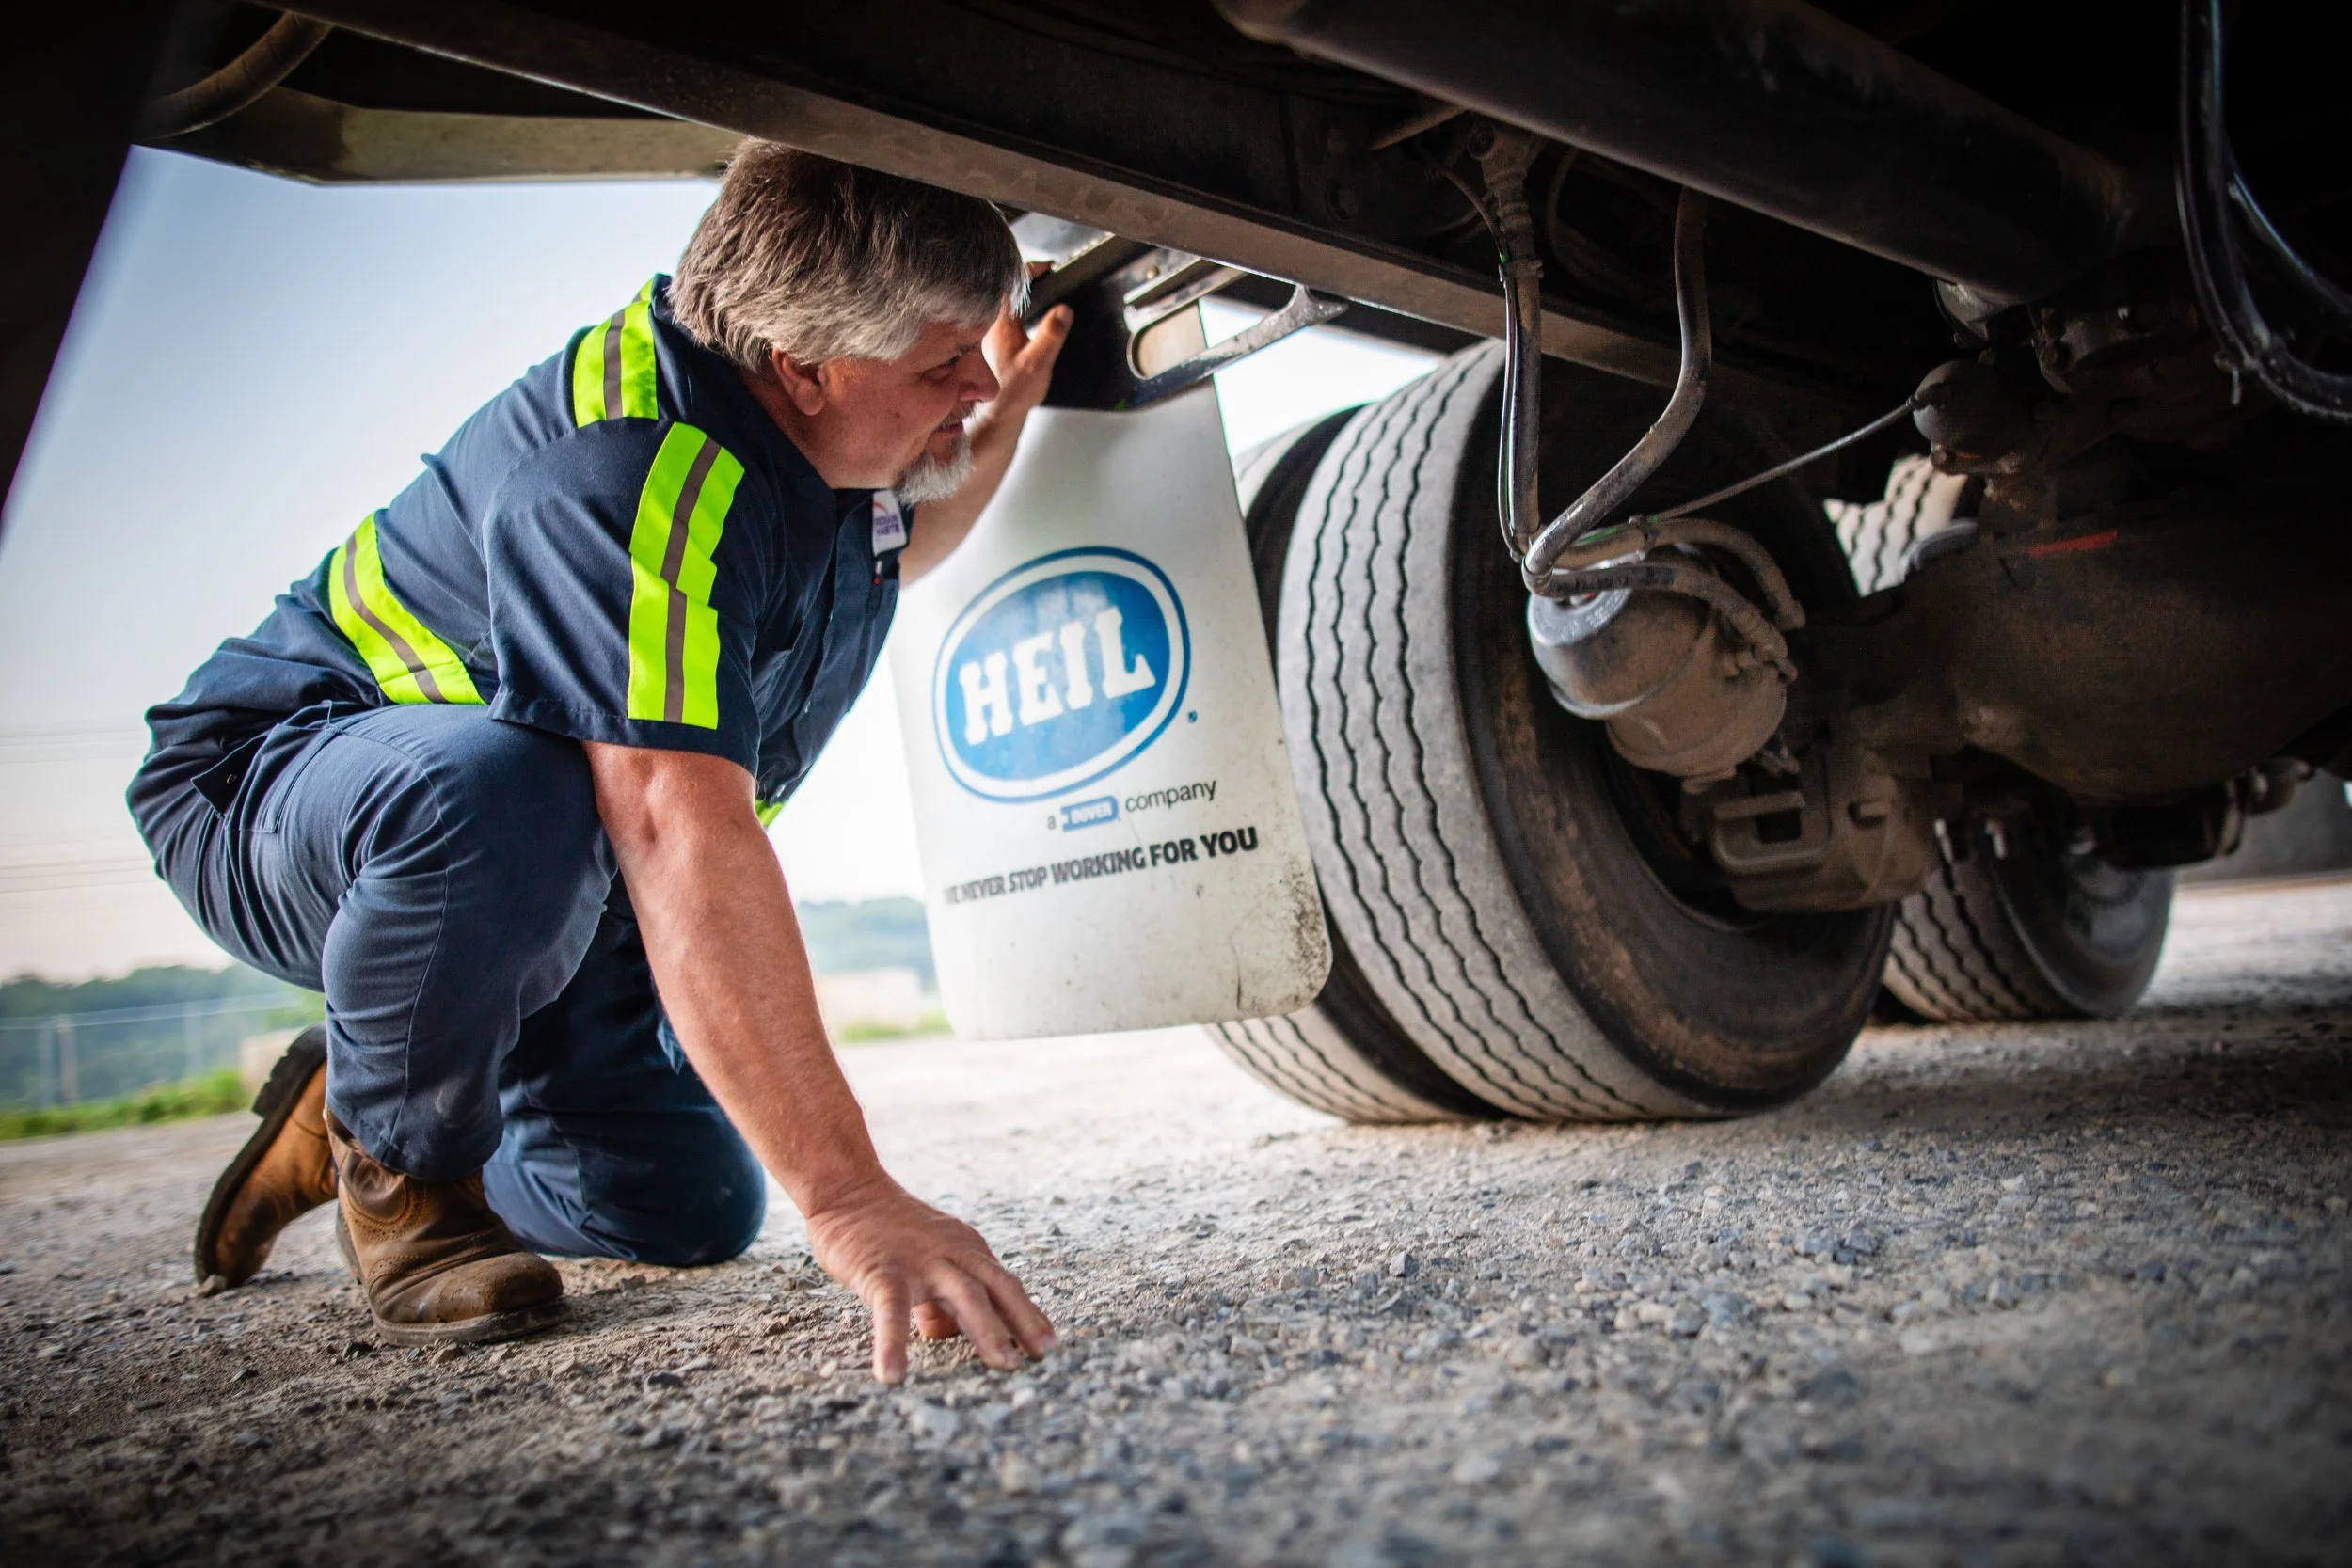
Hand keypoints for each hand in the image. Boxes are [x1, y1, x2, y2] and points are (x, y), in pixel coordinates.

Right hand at [803, 1177, 1057, 1384]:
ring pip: (964, 1295)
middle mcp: (952, 1253)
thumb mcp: (926, 1257)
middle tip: (1044, 1355)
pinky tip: (893, 1376)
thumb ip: (938, 1292)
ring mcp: (920, 1262)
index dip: (1028, 1314)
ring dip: (989, 1329)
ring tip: (1005, 1364)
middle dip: (1024, 1321)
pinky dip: (894, 1344)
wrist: (848, 1189)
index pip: (1004, 1284)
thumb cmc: (887, 1230)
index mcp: (966, 1249)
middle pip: (998, 1287)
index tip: (1048, 1344)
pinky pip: (891, 1312)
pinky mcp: (882, 1272)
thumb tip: (942, 1331)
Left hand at [977, 281, 1071, 430]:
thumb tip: (1063, 310)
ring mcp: (992, 331)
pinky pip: (1007, 315)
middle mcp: (992, 324)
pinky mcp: (995, 341)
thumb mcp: (1038, 361)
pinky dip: (1020, 307)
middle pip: (1008, 288)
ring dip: (1024, 293)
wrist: (1000, 412)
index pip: (1011, 283)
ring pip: (1006, 302)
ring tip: (1043, 289)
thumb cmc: (1014, 391)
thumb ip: (1051, 334)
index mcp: (1000, 322)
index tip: (1047, 267)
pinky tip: (1032, 314)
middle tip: (1048, 276)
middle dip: (1028, 278)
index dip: (1030, 269)